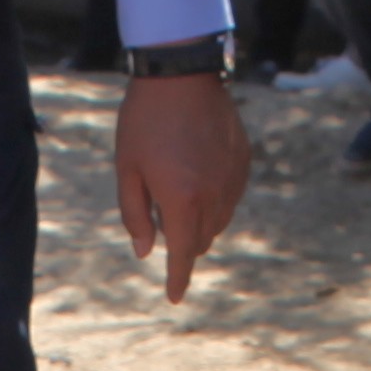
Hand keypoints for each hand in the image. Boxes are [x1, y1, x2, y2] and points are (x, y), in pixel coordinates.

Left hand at [115, 73, 248, 303]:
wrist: (181, 73)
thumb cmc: (144, 120)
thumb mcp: (128, 169)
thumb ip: (136, 214)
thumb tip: (145, 251)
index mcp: (182, 201)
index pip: (181, 255)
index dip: (177, 280)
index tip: (173, 297)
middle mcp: (213, 196)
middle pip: (201, 241)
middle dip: (183, 245)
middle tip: (162, 222)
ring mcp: (232, 179)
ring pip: (219, 221)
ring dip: (199, 222)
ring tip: (178, 192)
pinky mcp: (242, 162)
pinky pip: (230, 196)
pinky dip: (215, 199)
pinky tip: (198, 175)